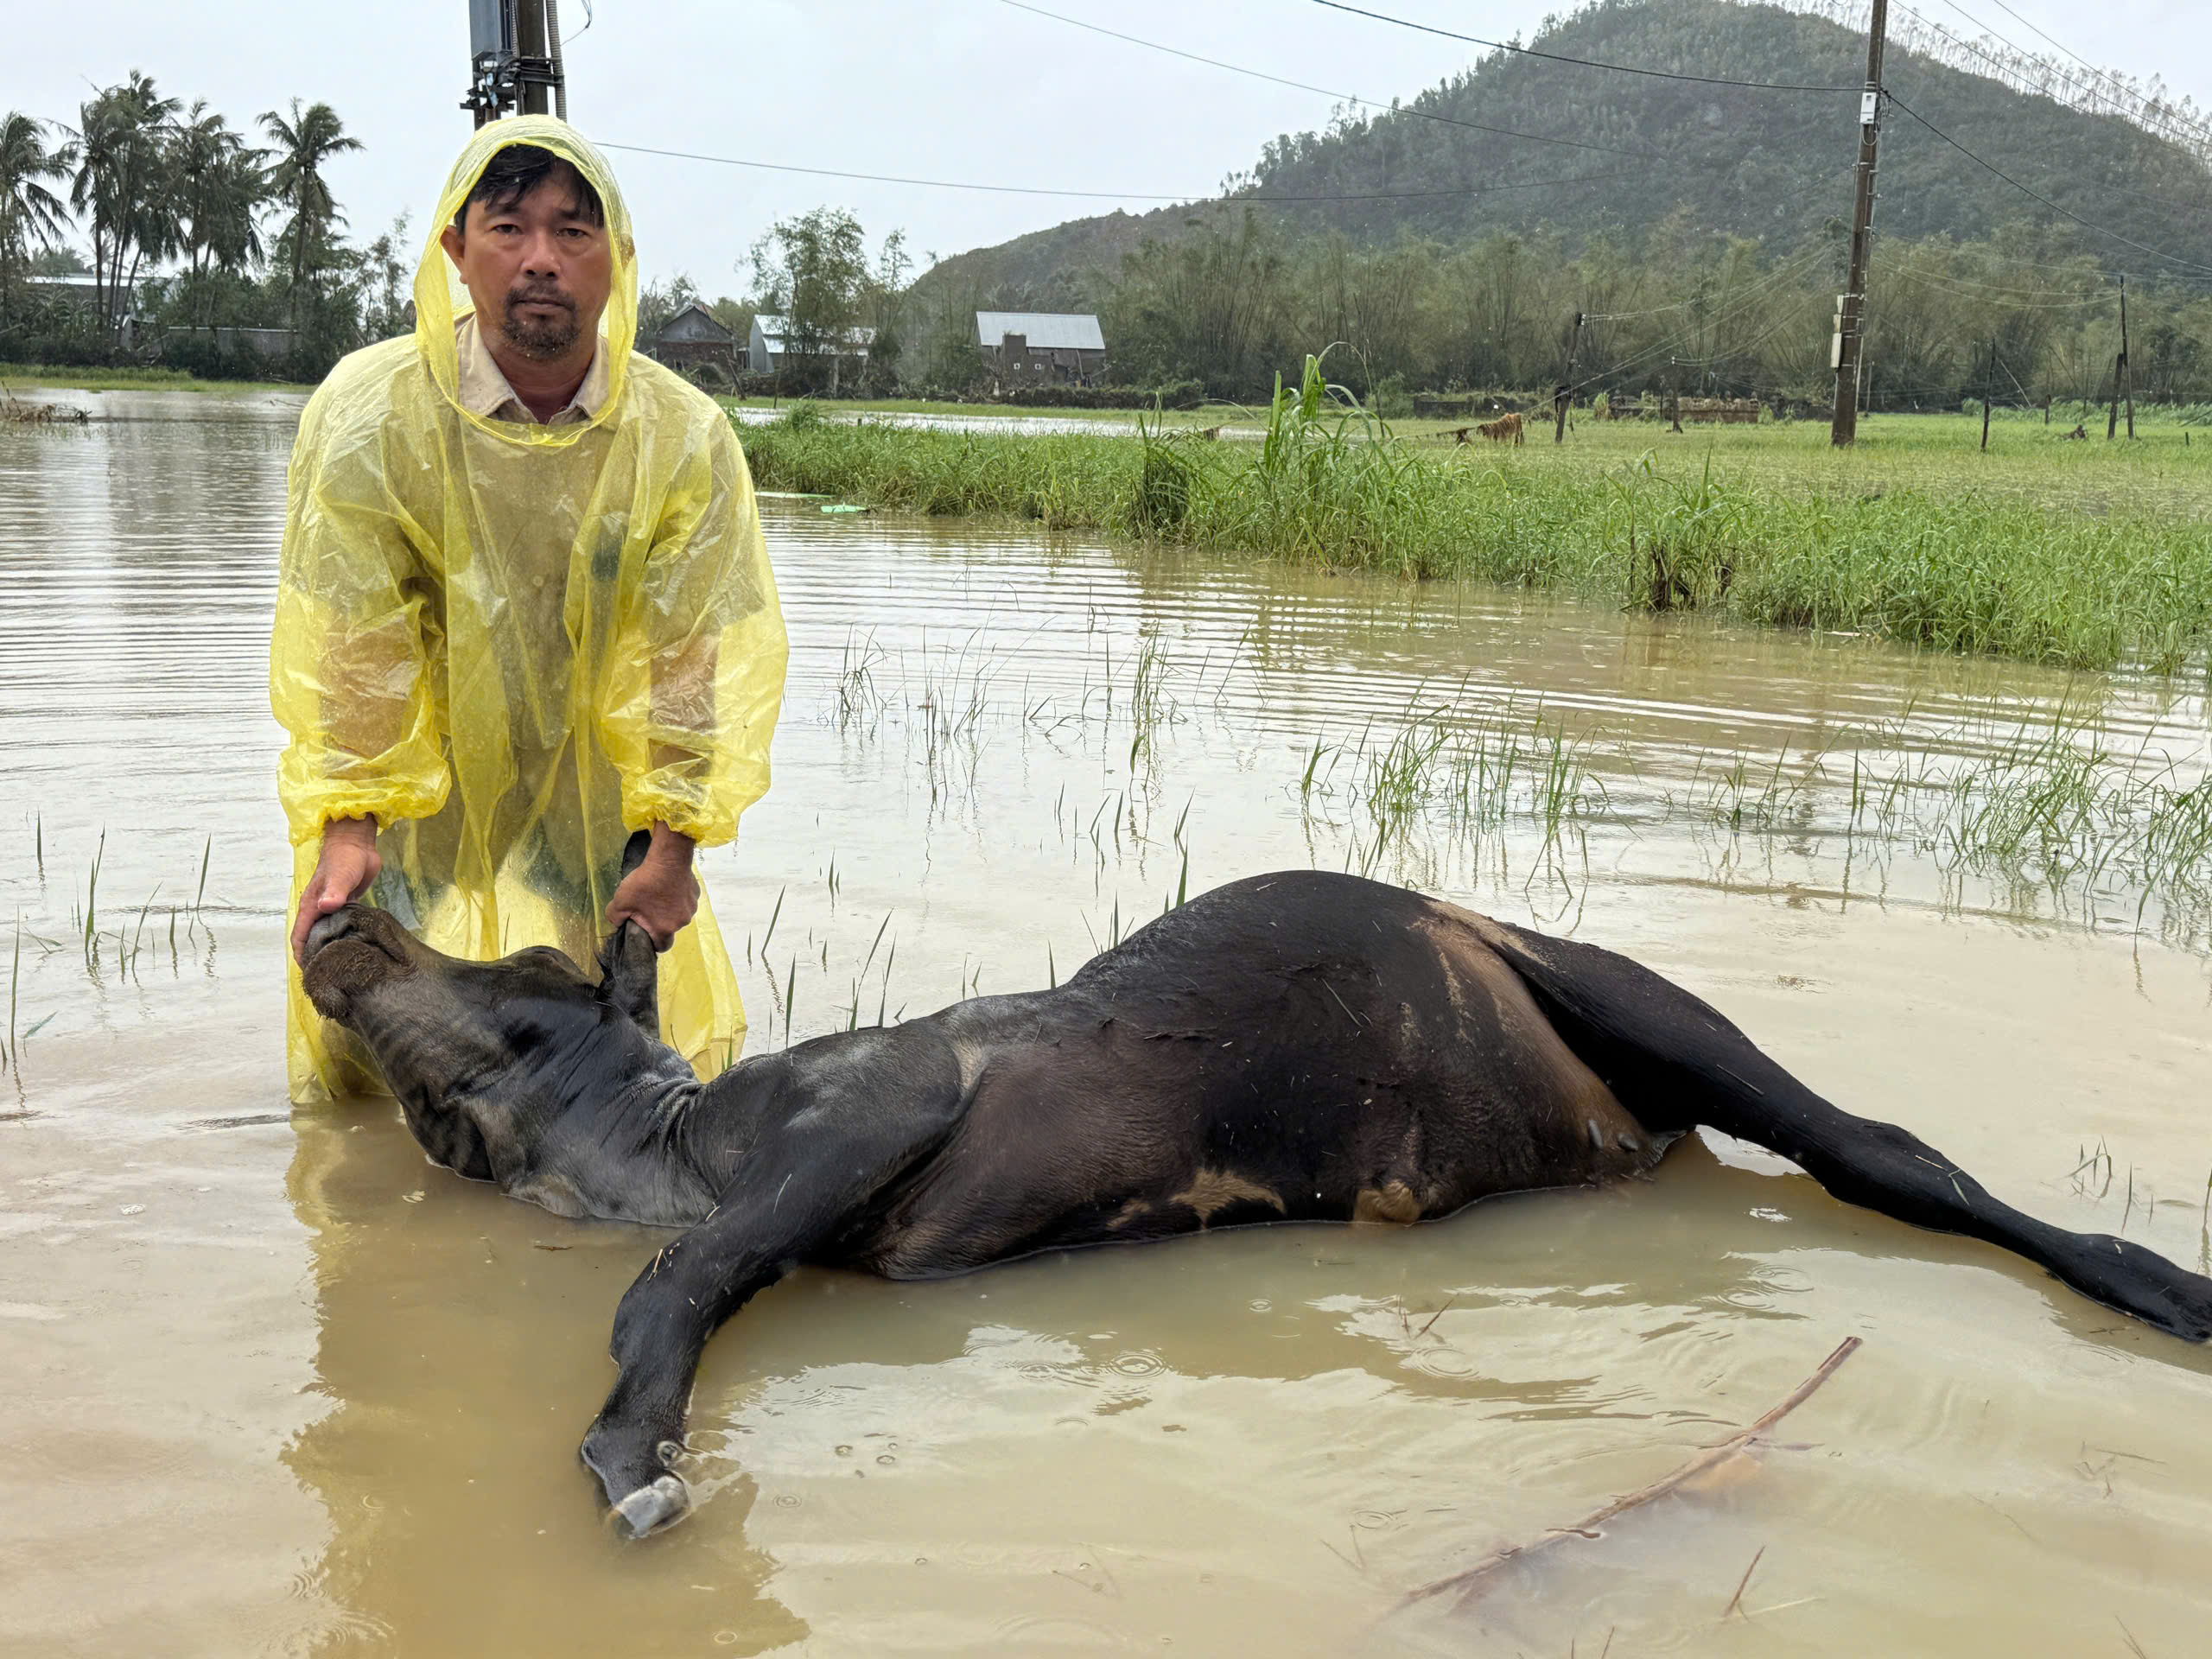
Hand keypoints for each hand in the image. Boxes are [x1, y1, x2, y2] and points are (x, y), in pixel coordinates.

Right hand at [292, 816, 380, 964]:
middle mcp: (318, 909)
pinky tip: (354, 946)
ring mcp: (331, 907)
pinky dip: (343, 936)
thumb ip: (334, 892)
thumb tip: (326, 907)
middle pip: (312, 938)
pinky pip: (340, 924)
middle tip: (329, 976)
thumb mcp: (340, 875)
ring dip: (330, 947)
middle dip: (316, 956)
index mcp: (311, 906)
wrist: (356, 843)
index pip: (300, 936)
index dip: (302, 956)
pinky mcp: (345, 904)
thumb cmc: (345, 858)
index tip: (310, 974)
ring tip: (341, 966)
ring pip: (326, 932)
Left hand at [605, 824, 697, 950]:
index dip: (653, 943)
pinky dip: (677, 896)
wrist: (668, 859)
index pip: (662, 947)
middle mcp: (681, 922)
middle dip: (660, 922)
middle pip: (670, 928)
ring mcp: (691, 908)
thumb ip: (615, 918)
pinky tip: (669, 885)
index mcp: (664, 929)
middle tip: (648, 908)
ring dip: (670, 909)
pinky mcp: (695, 894)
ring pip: (678, 914)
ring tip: (659, 893)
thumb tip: (618, 923)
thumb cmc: (645, 883)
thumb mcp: (620, 902)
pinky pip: (685, 900)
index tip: (646, 932)